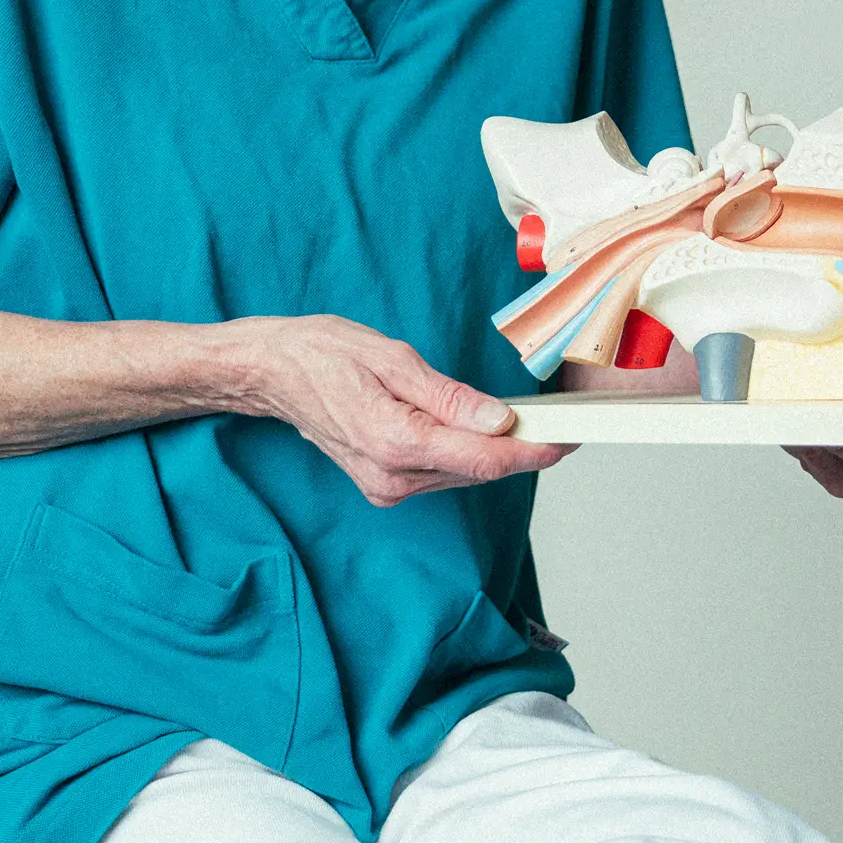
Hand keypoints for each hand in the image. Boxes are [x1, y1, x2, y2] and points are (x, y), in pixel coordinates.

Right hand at [237, 314, 566, 505]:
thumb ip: (449, 396)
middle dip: (524, 448)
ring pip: (465, 474)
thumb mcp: (392, 359)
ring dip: (498, 450)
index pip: (483, 459)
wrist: (272, 374)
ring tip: (532, 421)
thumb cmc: (323, 355)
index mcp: (395, 443)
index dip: (534, 452)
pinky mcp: (386, 485)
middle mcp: (392, 478)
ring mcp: (387, 487)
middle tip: (567, 422)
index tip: (570, 439)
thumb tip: (499, 421)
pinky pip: (444, 472)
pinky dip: (469, 453)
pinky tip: (483, 429)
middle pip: (480, 470)